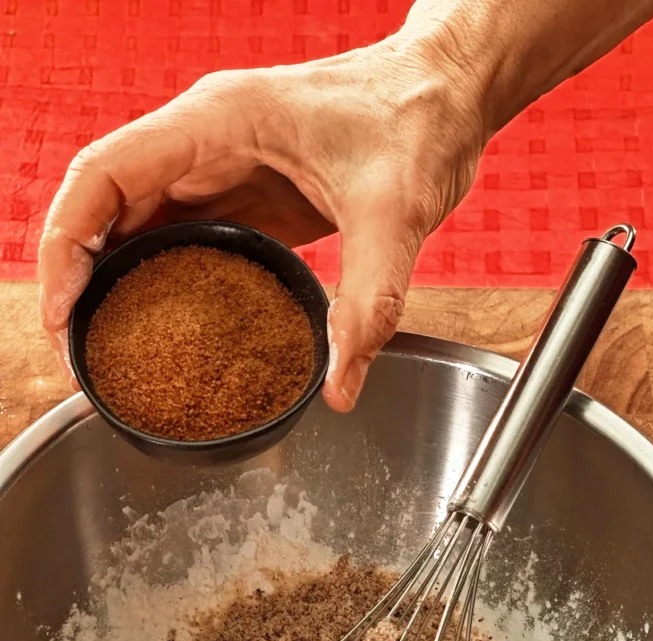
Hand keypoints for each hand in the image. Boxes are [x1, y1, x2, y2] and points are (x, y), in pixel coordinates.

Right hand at [38, 31, 487, 410]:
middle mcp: (203, 143)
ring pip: (135, 227)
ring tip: (109, 354)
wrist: (445, 97)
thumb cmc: (417, 121)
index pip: (102, 177)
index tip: (61, 315)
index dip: (66, 246)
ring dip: (114, 287)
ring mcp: (220, 170)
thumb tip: (340, 385)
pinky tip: (163, 332)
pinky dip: (160, 286)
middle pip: (104, 208)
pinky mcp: (244, 198)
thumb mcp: (395, 212)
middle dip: (80, 280)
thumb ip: (368, 302)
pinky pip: (180, 241)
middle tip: (82, 357)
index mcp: (216, 122)